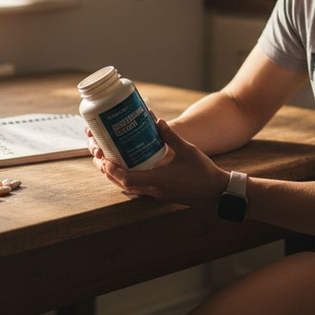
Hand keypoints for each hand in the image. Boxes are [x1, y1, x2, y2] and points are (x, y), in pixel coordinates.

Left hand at [88, 118, 228, 208]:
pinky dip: (128, 180)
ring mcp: (157, 194)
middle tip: (99, 157)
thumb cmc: (203, 171)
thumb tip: (157, 120)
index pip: (128, 178)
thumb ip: (171, 136)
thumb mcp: (188, 150)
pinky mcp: (160, 194)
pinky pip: (138, 188)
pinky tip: (126, 170)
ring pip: (129, 188)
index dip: (113, 170)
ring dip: (116, 177)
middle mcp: (154, 189)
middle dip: (108, 172)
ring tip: (106, 163)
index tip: (104, 158)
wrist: (216, 192)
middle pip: (123, 185)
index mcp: (159, 179)